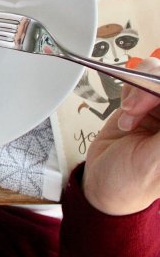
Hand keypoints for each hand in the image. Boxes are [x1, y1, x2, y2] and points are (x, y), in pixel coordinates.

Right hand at [82, 57, 159, 215]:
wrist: (102, 181)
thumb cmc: (132, 182)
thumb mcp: (156, 162)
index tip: (153, 95)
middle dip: (151, 87)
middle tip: (133, 108)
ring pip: (157, 74)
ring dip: (138, 90)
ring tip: (128, 115)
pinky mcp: (146, 101)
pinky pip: (142, 77)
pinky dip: (129, 89)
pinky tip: (126, 113)